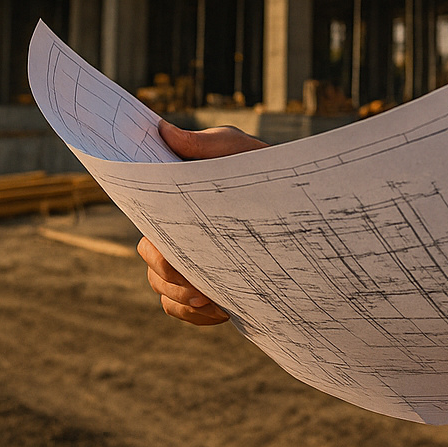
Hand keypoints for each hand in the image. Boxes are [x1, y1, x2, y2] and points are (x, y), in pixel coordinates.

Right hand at [136, 120, 267, 325]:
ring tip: (213, 299)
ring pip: (164, 291)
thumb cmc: (262, 168)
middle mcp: (175, 234)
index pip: (149, 226)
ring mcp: (189, 262)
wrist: (298, 202)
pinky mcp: (204, 286)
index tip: (172, 252)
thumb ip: (207, 143)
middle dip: (171, 277)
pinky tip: (222, 310)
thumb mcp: (240, 150)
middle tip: (200, 286)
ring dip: (184, 300)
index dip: (156, 244)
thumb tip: (163, 130)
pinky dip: (196, 316)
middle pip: (152, 263)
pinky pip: (181, 311)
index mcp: (175, 203)